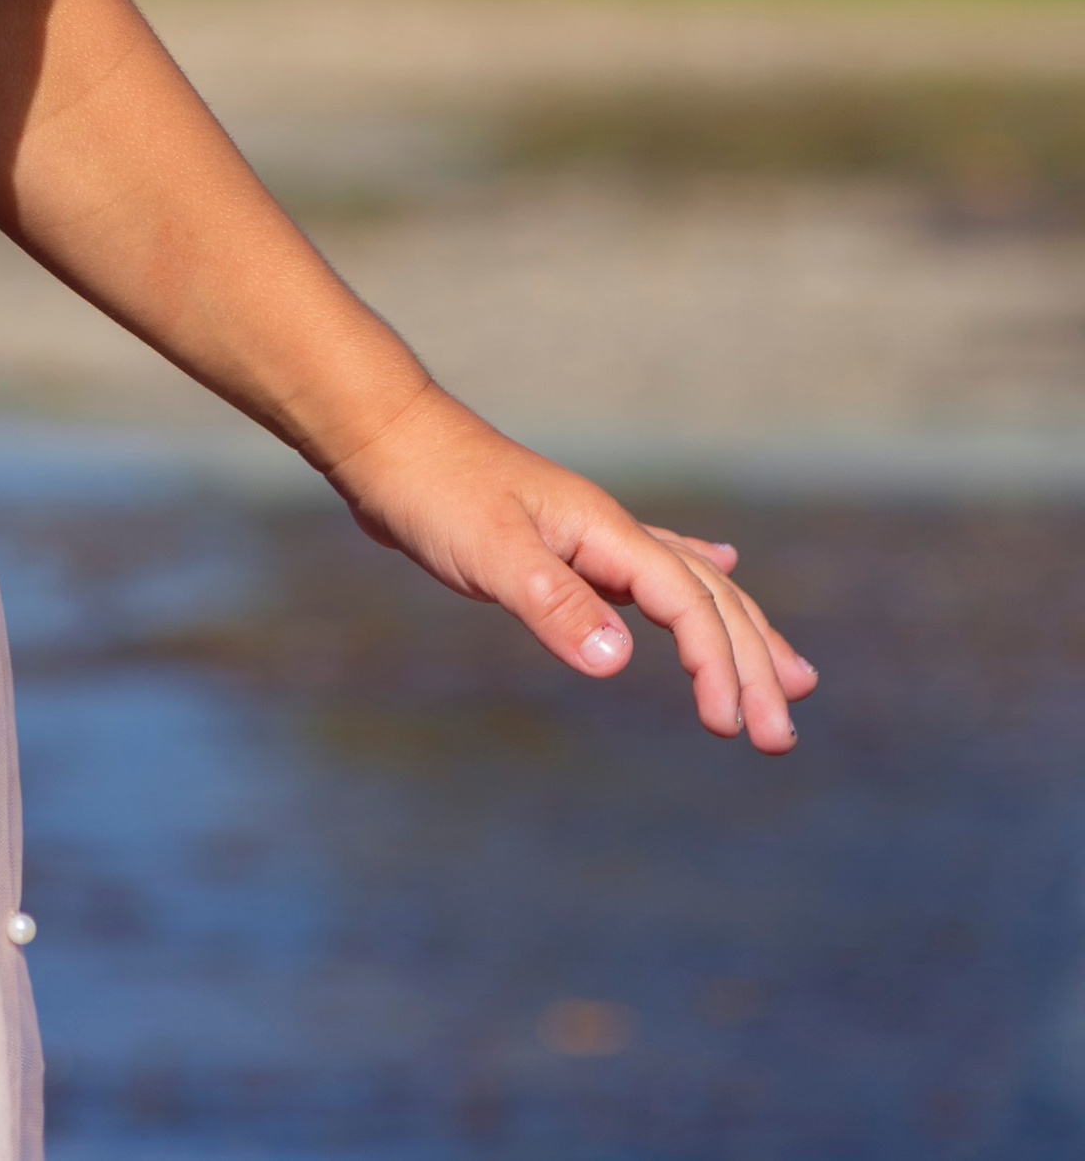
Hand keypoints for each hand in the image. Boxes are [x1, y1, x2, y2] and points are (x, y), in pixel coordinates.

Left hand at [322, 382, 817, 753]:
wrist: (389, 442)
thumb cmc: (434, 491)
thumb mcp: (489, 552)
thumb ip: (553, 603)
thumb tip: (621, 660)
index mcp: (605, 532)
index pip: (687, 603)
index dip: (719, 665)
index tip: (731, 728)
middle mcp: (612, 532)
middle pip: (708, 599)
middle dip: (752, 665)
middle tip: (783, 739)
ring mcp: (593, 536)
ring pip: (692, 585)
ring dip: (742, 632)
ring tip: (794, 678)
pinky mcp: (568, 546)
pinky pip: (654, 568)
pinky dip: (695, 580)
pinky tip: (721, 566)